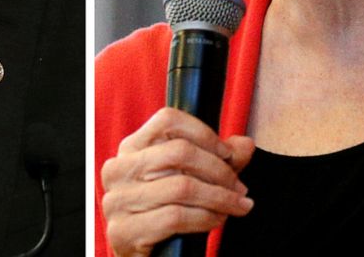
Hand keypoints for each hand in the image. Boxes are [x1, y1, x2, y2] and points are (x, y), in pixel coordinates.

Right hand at [100, 107, 254, 256]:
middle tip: (239, 187)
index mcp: (131, 148)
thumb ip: (216, 160)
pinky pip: (176, 217)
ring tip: (237, 205)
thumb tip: (245, 144)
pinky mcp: (123, 231)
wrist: (142, 256)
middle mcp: (119, 168)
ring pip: (182, 186)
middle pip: (180, 152)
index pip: (167, 120)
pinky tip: (218, 219)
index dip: (204, 133)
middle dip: (219, 170)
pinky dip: (205, 218)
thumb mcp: (190, 179)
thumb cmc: (163, 212)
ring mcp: (117, 200)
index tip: (228, 153)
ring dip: (220, 197)